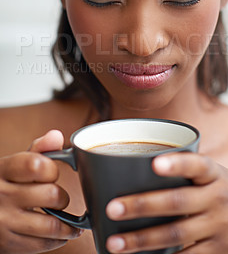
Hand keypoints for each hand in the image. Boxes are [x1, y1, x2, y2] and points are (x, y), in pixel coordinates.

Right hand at [0, 130, 81, 253]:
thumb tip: (57, 136)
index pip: (36, 165)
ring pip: (51, 224)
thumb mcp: (11, 164)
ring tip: (68, 219)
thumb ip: (37, 150)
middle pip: (50, 195)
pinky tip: (61, 233)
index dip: (52, 168)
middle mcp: (1, 196)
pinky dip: (59, 239)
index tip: (52, 172)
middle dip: (62, 196)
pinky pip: (42, 244)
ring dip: (67, 223)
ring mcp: (4, 222)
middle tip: (58, 197)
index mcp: (2, 171)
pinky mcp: (6, 244)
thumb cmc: (1, 184)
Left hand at [105, 152, 227, 253]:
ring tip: (114, 243)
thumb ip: (189, 172)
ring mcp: (217, 226)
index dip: (176, 163)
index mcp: (214, 174)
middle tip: (113, 208)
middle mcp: (216, 198)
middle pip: (177, 202)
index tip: (155, 164)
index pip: (197, 164)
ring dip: (143, 240)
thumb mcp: (217, 175)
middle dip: (142, 205)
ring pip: (176, 234)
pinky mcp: (217, 251)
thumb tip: (140, 168)